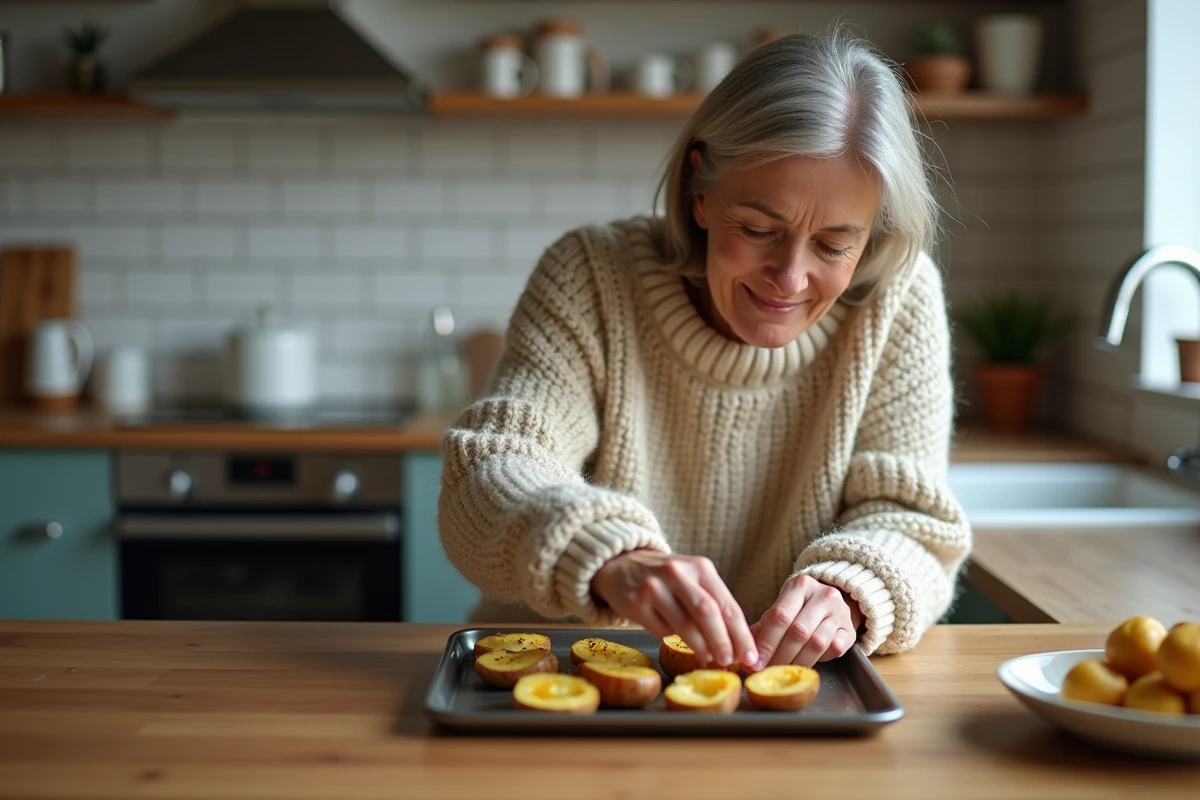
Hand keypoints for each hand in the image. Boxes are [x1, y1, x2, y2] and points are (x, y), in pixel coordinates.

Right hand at [591, 550, 757, 668]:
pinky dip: (670, 638)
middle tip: (729, 662)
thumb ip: (713, 603)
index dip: (741, 634)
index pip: (727, 605)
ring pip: (684, 625)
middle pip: (708, 613)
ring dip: (700, 647)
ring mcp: (654, 587)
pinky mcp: (635, 602)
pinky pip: (660, 630)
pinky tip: (673, 637)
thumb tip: (737, 644)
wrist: (621, 564)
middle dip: (722, 642)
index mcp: (699, 567)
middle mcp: (678, 573)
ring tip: (709, 658)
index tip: (749, 656)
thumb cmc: (666, 578)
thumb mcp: (692, 578)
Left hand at [750, 574, 863, 668]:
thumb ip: (764, 625)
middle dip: (779, 656)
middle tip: (766, 671)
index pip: (780, 616)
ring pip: (817, 643)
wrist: (833, 601)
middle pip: (798, 631)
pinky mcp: (850, 631)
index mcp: (801, 585)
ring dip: (796, 661)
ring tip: (781, 671)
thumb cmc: (800, 606)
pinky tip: (804, 663)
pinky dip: (817, 660)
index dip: (766, 642)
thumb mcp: (782, 606)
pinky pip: (834, 650)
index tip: (754, 662)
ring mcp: (840, 613)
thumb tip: (745, 650)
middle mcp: (824, 595)